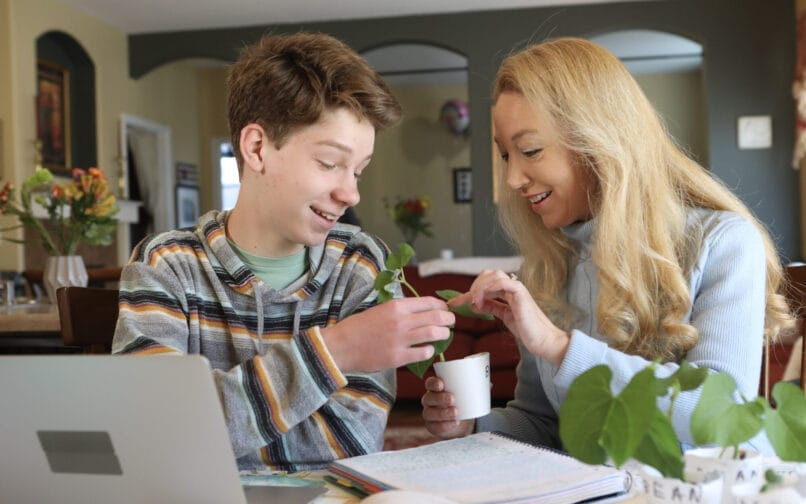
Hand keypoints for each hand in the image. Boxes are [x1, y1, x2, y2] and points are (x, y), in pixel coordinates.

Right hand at [322, 296, 454, 372]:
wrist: (340, 346)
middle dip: (449, 319)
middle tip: (450, 322)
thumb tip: (422, 310)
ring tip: (444, 335)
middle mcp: (400, 320)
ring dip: (444, 334)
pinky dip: (430, 350)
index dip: (442, 305)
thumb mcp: (380, 309)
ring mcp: (400, 339)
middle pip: (437, 316)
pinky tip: (427, 350)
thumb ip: (400, 310)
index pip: (429, 302)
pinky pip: (424, 352)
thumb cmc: (358, 327)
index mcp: (396, 306)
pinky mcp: (397, 357)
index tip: (445, 309)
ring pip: (434, 333)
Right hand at [421, 376, 474, 438]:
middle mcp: (429, 400)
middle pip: (429, 398)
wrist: (459, 421)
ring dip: (442, 413)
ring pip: (430, 413)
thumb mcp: (466, 394)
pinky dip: (444, 426)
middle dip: (440, 398)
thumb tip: (489, 384)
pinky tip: (453, 424)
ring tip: (456, 413)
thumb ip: (476, 387)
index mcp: (435, 389)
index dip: (433, 383)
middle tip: (453, 399)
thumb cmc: (460, 402)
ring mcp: (429, 414)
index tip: (442, 384)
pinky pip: (435, 427)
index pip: (430, 383)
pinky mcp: (432, 426)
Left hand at [449, 270, 569, 365]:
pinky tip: (481, 301)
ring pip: (493, 275)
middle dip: (473, 286)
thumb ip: (491, 307)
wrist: (543, 340)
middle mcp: (512, 287)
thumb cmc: (528, 330)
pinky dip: (488, 289)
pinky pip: (502, 282)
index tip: (453, 302)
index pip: (485, 284)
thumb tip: (475, 304)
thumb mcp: (504, 316)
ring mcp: (517, 289)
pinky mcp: (521, 293)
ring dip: (479, 287)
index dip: (468, 292)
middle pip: (488, 274)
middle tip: (464, 301)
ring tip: (474, 301)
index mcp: (508, 292)